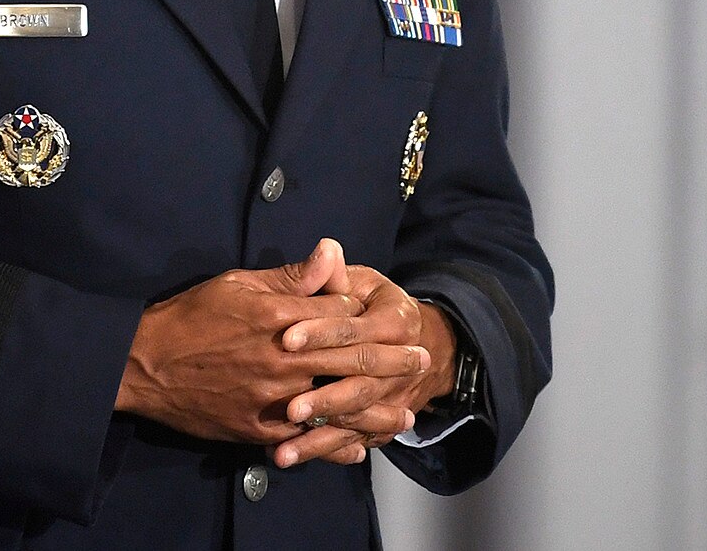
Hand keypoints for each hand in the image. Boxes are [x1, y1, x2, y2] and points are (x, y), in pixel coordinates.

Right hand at [115, 240, 432, 446]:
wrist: (145, 364)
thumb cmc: (191, 316)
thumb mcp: (239, 283)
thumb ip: (291, 276)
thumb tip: (331, 252)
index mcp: (279, 317)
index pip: (341, 315)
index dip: (368, 316)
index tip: (391, 316)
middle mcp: (281, 360)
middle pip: (349, 361)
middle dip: (389, 361)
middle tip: (420, 360)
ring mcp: (271, 399)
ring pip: (335, 407)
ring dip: (374, 411)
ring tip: (404, 414)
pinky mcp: (256, 428)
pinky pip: (304, 440)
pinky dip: (334, 446)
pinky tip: (358, 448)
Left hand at [268, 268, 458, 468]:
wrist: (423, 349)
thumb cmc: (377, 305)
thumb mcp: (362, 285)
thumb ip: (336, 277)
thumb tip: (327, 248)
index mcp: (394, 320)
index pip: (353, 328)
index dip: (322, 331)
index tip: (287, 338)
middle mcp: (400, 363)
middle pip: (359, 380)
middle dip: (322, 395)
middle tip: (288, 408)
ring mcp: (392, 397)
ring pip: (357, 418)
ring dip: (319, 436)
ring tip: (283, 450)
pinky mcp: (380, 422)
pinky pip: (354, 441)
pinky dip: (326, 452)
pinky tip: (295, 458)